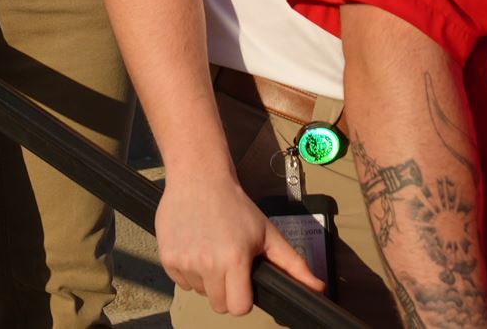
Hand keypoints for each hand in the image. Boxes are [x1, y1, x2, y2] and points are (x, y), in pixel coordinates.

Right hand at [156, 163, 322, 316]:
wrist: (198, 178)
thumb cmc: (235, 205)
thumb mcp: (268, 233)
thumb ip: (294, 265)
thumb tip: (319, 288)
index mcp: (234, 260)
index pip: (238, 308)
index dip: (243, 298)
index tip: (243, 282)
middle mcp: (207, 264)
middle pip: (218, 304)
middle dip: (225, 290)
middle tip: (227, 264)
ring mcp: (184, 261)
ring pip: (199, 292)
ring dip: (205, 279)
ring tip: (210, 250)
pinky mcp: (166, 257)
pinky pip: (180, 281)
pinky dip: (187, 271)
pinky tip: (195, 247)